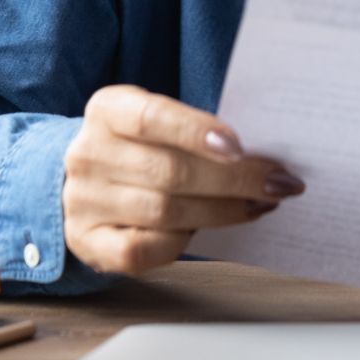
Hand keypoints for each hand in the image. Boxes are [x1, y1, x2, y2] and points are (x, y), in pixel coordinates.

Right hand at [62, 84, 304, 274]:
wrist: (81, 183)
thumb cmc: (142, 147)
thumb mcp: (158, 123)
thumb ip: (196, 131)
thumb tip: (261, 154)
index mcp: (108, 109)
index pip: (151, 118)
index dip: (196, 131)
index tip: (240, 147)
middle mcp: (89, 153)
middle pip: (169, 172)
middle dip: (233, 180)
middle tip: (279, 184)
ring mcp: (84, 201)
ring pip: (164, 212)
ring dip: (222, 211)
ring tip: (260, 205)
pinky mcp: (88, 242)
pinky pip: (143, 250)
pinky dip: (182, 242)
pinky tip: (209, 230)